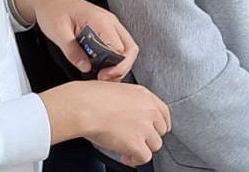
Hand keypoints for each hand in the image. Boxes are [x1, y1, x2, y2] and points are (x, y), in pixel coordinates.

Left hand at [16, 0, 137, 80]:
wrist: (49, 0)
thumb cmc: (53, 11)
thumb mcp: (58, 33)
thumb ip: (72, 51)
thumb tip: (85, 67)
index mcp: (99, 20)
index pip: (119, 47)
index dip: (114, 65)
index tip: (102, 76)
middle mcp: (109, 21)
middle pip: (129, 48)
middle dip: (121, 67)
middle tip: (105, 78)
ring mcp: (109, 24)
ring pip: (127, 48)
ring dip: (119, 64)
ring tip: (104, 75)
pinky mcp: (106, 28)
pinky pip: (119, 45)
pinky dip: (115, 58)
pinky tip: (103, 66)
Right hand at [42, 81, 170, 166]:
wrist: (84, 107)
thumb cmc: (91, 98)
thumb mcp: (118, 90)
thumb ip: (130, 101)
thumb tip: (129, 112)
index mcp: (145, 96)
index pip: (164, 113)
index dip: (158, 125)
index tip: (153, 130)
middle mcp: (149, 111)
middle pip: (161, 130)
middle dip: (149, 137)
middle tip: (136, 140)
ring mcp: (144, 128)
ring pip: (155, 145)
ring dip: (143, 148)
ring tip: (129, 149)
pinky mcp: (136, 144)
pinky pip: (144, 157)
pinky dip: (135, 159)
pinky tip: (126, 157)